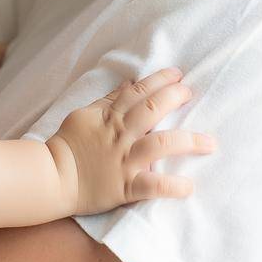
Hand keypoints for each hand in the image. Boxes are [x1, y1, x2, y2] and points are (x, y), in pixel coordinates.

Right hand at [48, 68, 215, 214]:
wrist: (51, 177)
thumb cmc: (66, 145)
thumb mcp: (83, 115)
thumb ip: (108, 100)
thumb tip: (129, 83)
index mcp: (109, 117)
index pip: (138, 92)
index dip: (160, 80)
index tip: (178, 75)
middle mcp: (120, 135)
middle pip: (153, 109)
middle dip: (175, 98)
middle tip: (191, 94)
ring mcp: (124, 160)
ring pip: (161, 144)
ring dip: (189, 141)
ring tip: (210, 143)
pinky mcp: (125, 186)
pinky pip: (153, 186)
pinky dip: (173, 186)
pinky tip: (189, 186)